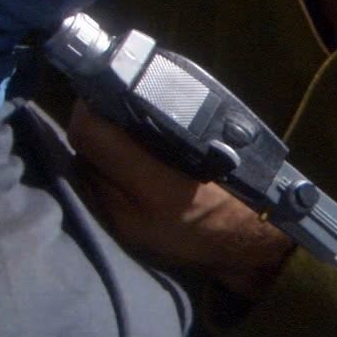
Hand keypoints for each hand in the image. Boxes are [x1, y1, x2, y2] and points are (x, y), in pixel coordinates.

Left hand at [67, 100, 293, 298]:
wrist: (253, 246)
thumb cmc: (243, 189)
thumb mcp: (213, 146)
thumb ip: (166, 120)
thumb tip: (129, 90)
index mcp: (158, 188)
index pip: (92, 136)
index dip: (89, 107)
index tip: (101, 89)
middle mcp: (131, 213)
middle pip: (82, 153)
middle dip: (95, 127)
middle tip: (113, 107)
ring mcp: (123, 228)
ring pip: (86, 173)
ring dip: (99, 150)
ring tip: (122, 133)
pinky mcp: (122, 236)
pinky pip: (98, 192)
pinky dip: (106, 172)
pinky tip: (126, 162)